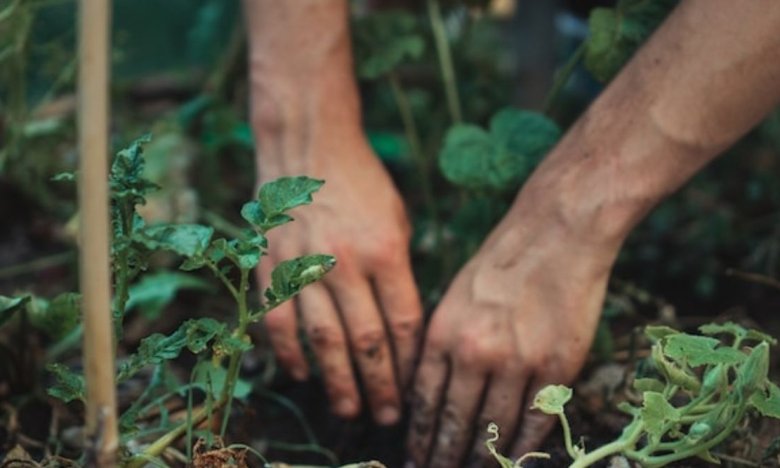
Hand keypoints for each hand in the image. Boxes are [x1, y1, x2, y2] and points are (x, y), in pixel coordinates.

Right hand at [257, 135, 422, 425]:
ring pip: (323, 340)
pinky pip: (279, 321)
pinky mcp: (272, 265)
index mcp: (386, 251)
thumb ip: (400, 272)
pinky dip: (290, 353)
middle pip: (367, 341)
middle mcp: (346, 263)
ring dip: (337, 382)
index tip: (414, 388)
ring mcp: (304, 265)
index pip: (403, 323)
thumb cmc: (363, 184)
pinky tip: (303, 375)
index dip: (409, 362)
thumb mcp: (398, 220)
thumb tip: (402, 327)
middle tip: (387, 419)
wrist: (308, 146)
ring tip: (350, 410)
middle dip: (380, 386)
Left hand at [406, 202, 616, 466]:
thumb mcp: (455, 296)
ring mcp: (517, 362)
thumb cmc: (502, 260)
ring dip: (481, 458)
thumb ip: (442, 343)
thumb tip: (432, 391)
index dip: (420, 437)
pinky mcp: (556, 366)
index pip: (424, 402)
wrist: (556, 232)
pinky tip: (514, 461)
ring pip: (494, 429)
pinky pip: (535, 420)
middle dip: (444, 457)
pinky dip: (524, 447)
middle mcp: (474, 353)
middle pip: (455, 423)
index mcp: (443, 333)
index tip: (415, 458)